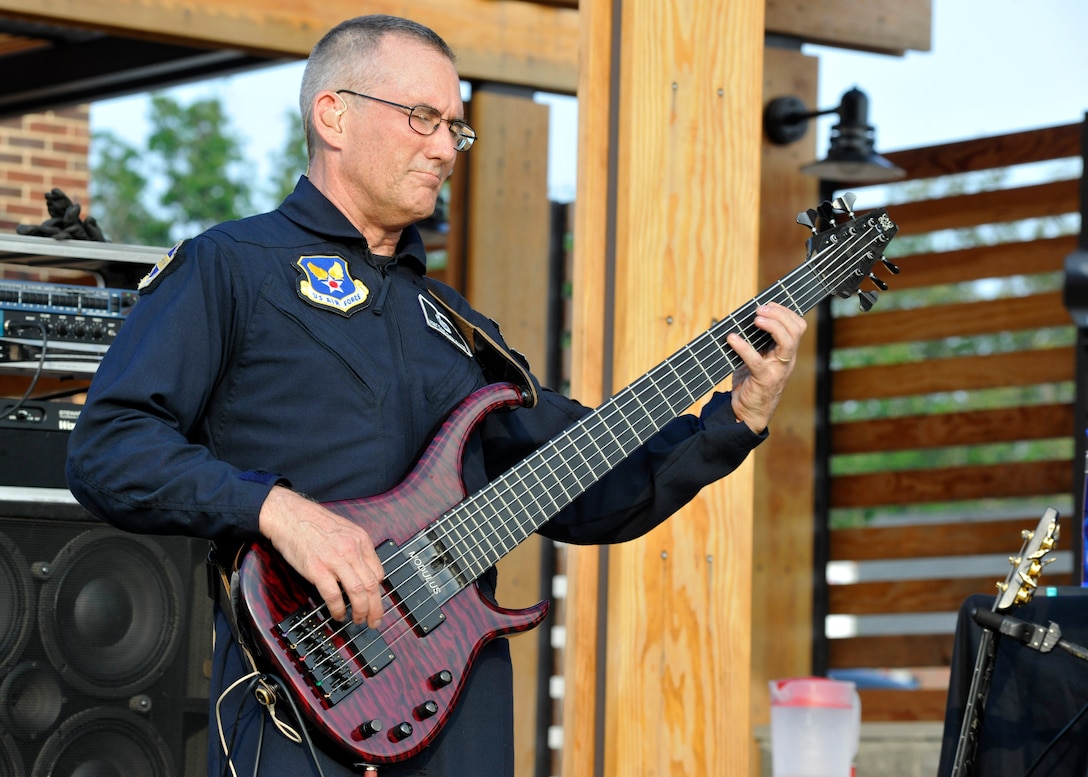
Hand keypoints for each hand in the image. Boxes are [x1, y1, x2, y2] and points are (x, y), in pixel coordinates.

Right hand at [258, 486, 384, 627]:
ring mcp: (335, 560)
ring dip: (361, 611)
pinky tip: (338, 615)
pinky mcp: (317, 569)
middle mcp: (351, 550)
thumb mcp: (344, 529)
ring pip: (358, 592)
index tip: (375, 600)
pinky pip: (333, 595)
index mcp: (360, 539)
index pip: (378, 572)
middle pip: (372, 585)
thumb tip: (362, 570)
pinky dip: (338, 609)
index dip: (378, 591)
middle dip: (376, 608)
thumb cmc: (313, 522)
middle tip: (375, 621)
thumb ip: (355, 548)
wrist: (289, 515)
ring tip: (359, 621)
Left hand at [726, 302, 806, 432]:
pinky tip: (732, 339)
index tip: (768, 304)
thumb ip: (753, 342)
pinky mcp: (764, 380)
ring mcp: (778, 370)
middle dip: (780, 314)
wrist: (747, 414)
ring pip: (788, 343)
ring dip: (773, 326)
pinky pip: (756, 361)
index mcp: (785, 353)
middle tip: (760, 309)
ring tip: (756, 319)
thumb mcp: (755, 359)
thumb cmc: (750, 384)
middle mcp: (786, 360)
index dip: (786, 312)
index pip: (798, 326)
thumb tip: (738, 320)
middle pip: (796, 330)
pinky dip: (744, 347)